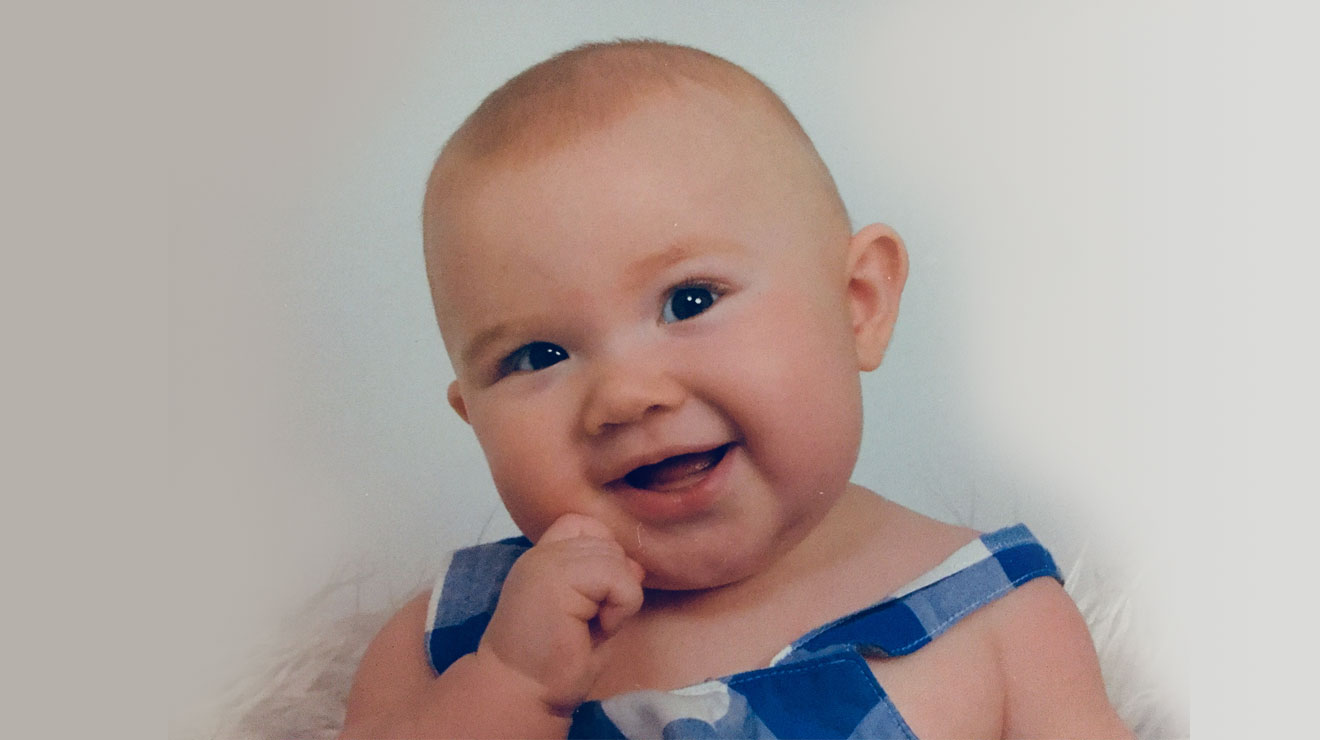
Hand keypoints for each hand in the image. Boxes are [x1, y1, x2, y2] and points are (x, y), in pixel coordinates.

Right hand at [475, 513, 644, 713]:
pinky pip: (618, 578)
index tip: (593, 598)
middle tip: (589, 622)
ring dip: (618, 598)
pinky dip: (620, 607)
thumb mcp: (592, 614)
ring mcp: (546, 562)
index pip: (585, 524)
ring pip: (616, 558)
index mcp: (544, 558)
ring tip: (591, 626)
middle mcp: (542, 553)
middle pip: (607, 541)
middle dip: (614, 583)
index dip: (603, 554)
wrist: (522, 694)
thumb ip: (610, 582)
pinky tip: (595, 629)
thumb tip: (636, 565)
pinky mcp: (556, 578)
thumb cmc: (555, 664)